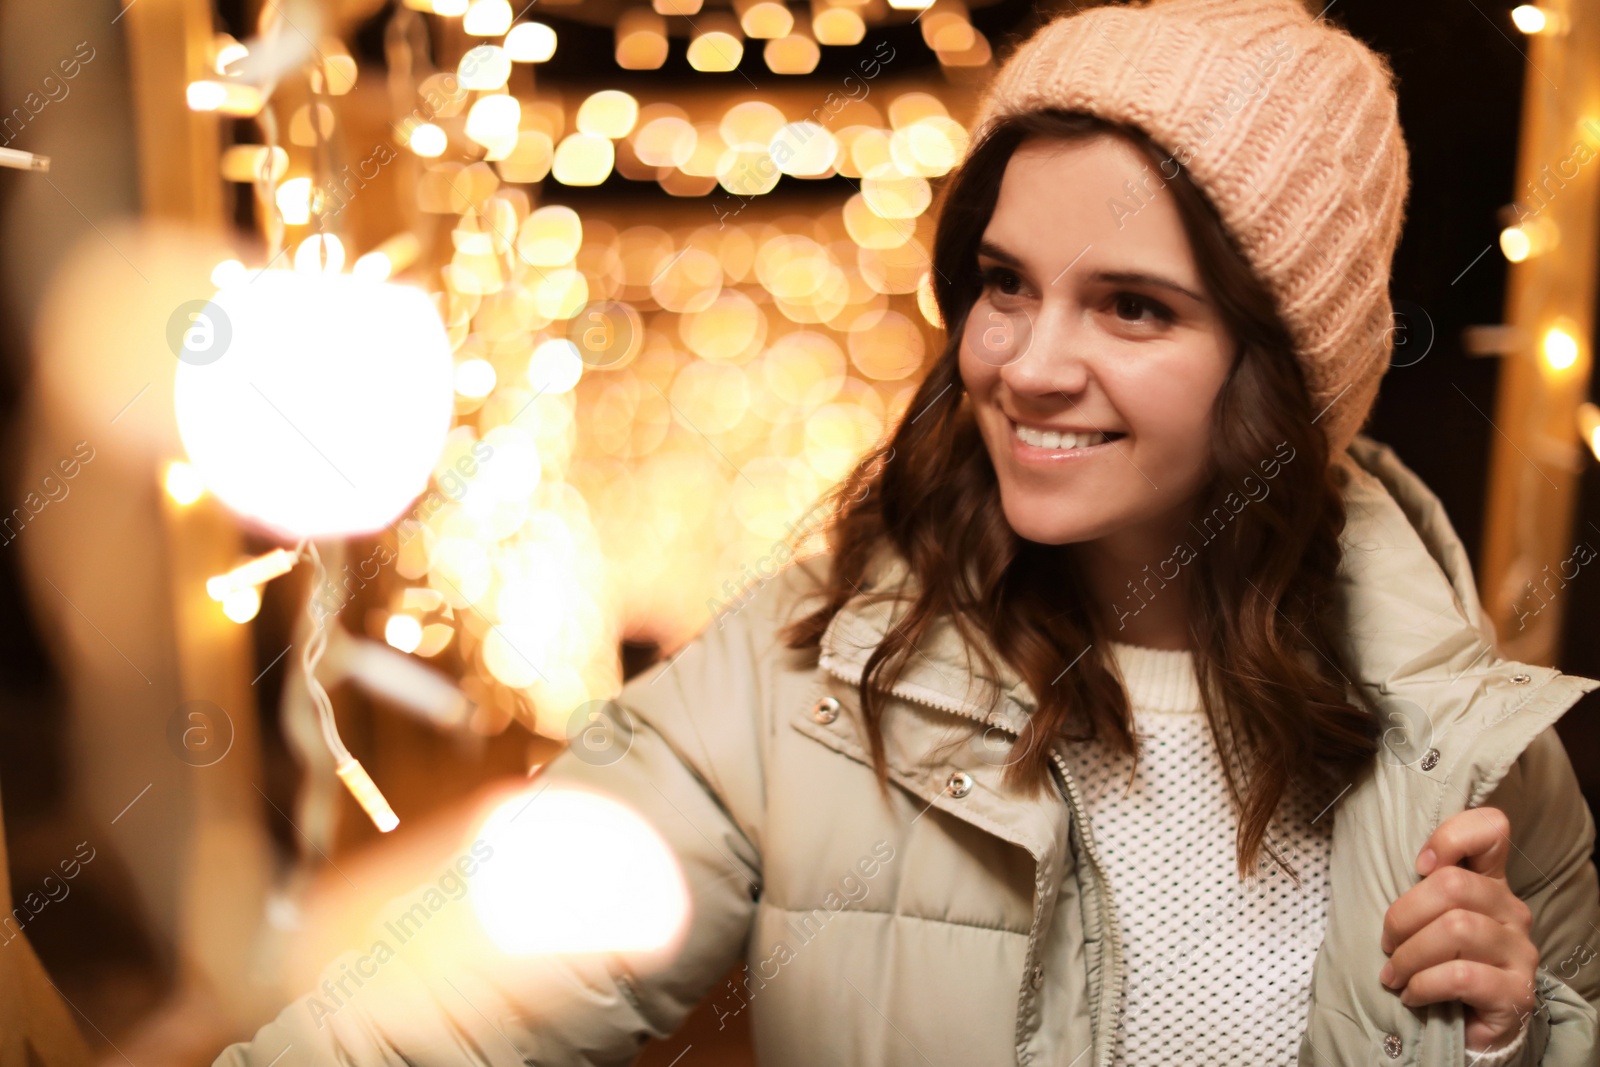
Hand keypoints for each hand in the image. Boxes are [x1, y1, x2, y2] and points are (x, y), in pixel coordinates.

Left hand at [1379, 806, 1539, 1052]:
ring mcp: (1519, 951)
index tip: (1418, 865)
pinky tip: (1412, 995)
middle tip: (1387, 944)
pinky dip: (1424, 985)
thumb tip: (1379, 867)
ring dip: (1410, 955)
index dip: (1451, 836)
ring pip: (1457, 930)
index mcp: (1488, 883)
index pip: (1491, 829)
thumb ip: (1418, 890)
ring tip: (1395, 975)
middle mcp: (1511, 911)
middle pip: (1453, 885)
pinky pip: (1462, 976)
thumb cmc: (1437, 964)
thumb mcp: (1425, 920)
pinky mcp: (1517, 992)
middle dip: (1403, 915)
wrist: (1468, 1030)